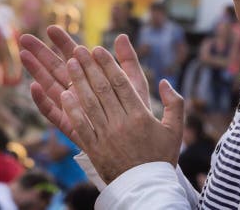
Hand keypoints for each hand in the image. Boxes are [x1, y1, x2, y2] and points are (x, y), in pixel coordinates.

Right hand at [20, 26, 149, 147]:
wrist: (139, 144)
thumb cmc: (137, 112)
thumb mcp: (135, 83)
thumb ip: (127, 61)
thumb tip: (121, 35)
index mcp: (91, 77)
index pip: (74, 55)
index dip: (62, 42)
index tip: (51, 28)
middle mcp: (79, 90)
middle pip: (56, 68)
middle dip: (41, 52)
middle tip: (25, 37)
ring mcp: (73, 107)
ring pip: (50, 86)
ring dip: (36, 72)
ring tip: (23, 55)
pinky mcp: (71, 126)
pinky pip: (54, 114)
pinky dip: (43, 102)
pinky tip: (34, 88)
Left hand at [61, 45, 184, 182]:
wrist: (147, 189)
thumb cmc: (161, 157)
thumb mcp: (175, 130)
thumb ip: (174, 104)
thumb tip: (164, 82)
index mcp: (141, 116)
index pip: (121, 84)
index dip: (108, 65)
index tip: (98, 49)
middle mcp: (122, 124)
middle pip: (102, 89)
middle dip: (90, 67)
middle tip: (79, 50)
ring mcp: (106, 136)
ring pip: (90, 103)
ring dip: (78, 81)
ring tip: (70, 64)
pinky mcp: (94, 149)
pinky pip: (81, 126)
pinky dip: (72, 109)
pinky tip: (64, 94)